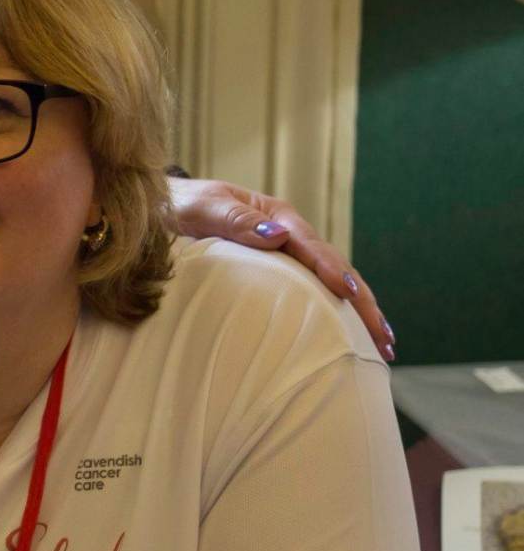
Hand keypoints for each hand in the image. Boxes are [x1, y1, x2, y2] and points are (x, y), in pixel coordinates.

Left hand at [168, 177, 394, 360]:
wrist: (165, 207)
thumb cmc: (181, 206)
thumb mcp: (202, 208)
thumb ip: (233, 220)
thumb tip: (277, 235)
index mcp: (276, 216)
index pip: (311, 246)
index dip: (332, 270)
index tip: (349, 294)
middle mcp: (289, 234)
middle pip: (335, 267)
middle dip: (362, 300)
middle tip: (385, 337)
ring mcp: (287, 254)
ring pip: (331, 283)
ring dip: (358, 311)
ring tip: (383, 345)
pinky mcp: (280, 271)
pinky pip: (313, 291)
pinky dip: (336, 312)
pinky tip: (350, 336)